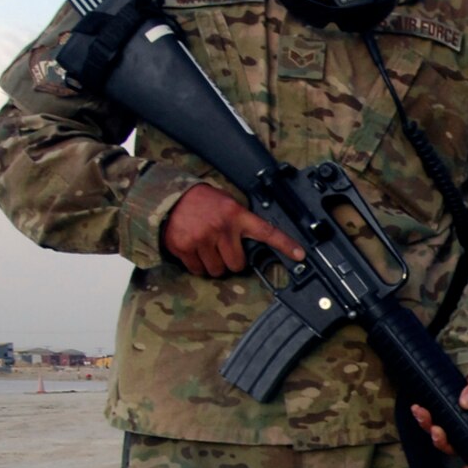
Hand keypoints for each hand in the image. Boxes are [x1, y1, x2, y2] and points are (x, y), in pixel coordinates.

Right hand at [162, 183, 304, 277]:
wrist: (168, 198)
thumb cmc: (201, 202)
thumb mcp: (227, 204)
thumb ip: (241, 221)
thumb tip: (256, 243)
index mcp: (236, 214)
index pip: (266, 231)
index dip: (284, 244)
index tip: (300, 253)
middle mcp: (221, 228)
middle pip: (237, 264)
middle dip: (231, 261)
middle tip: (222, 248)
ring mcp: (202, 239)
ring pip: (217, 270)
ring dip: (213, 264)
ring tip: (205, 246)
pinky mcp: (185, 248)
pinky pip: (197, 270)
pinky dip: (196, 264)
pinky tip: (193, 248)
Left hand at [411, 373, 467, 467]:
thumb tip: (465, 402)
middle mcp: (466, 429)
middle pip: (453, 445)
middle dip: (442, 441)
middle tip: (436, 429)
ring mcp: (451, 422)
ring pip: (439, 433)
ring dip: (428, 426)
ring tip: (420, 412)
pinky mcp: (439, 412)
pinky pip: (430, 420)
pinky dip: (423, 416)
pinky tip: (416, 408)